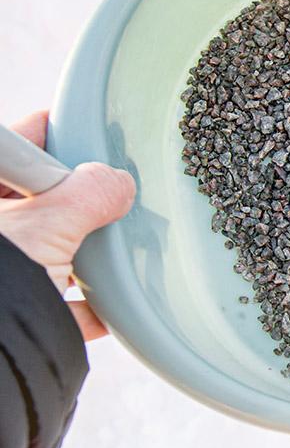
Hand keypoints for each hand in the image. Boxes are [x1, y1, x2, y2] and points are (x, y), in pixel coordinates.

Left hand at [0, 110, 135, 340]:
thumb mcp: (48, 222)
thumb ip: (91, 192)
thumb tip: (118, 184)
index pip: (25, 141)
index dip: (61, 136)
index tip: (94, 137)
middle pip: (40, 200)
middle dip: (77, 204)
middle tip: (110, 203)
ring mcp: (2, 270)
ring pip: (45, 251)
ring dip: (79, 255)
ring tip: (112, 255)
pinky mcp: (12, 312)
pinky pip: (53, 304)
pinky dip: (82, 307)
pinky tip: (106, 308)